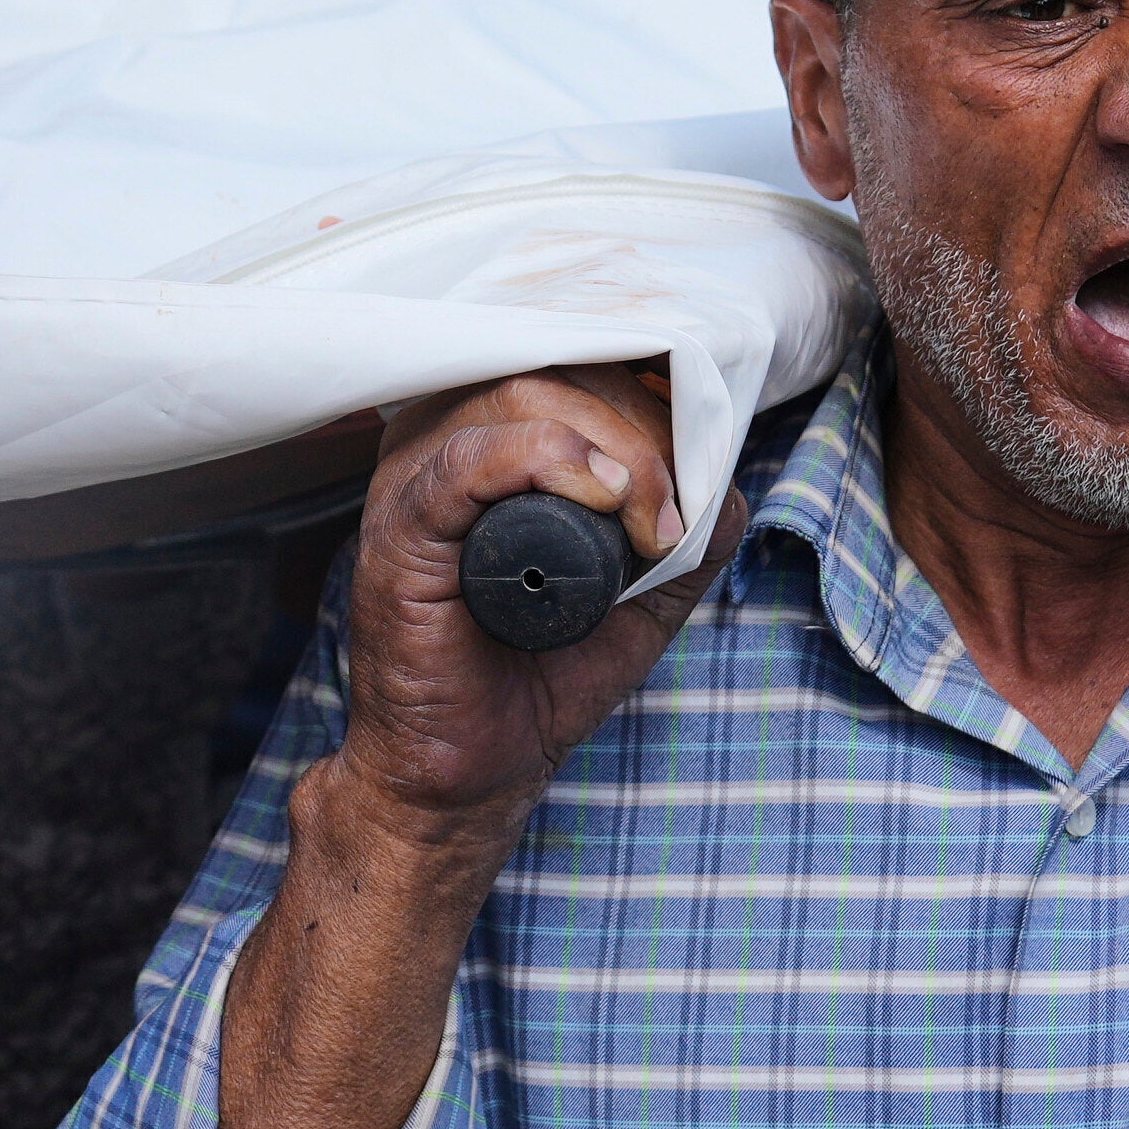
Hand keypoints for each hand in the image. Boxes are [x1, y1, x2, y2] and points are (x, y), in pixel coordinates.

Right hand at [322, 367, 743, 881]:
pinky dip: (547, 460)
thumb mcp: (643, 596)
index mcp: (491, 436)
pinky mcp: (399, 528)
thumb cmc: (538, 676)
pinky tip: (603, 496)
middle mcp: (444, 439)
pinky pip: (471, 458)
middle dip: (644, 426)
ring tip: (648, 523)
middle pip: (558, 367)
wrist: (469, 770)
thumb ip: (690, 535)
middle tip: (672, 513)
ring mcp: (415, 478)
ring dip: (615, 447)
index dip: (650, 385)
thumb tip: (729, 477)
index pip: (578, 358)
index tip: (699, 444)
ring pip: (524, 396)